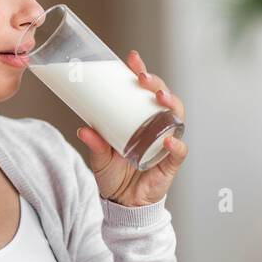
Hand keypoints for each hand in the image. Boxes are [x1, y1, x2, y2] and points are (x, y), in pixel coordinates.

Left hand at [75, 50, 188, 206]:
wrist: (122, 203)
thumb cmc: (113, 175)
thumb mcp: (99, 157)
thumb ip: (94, 143)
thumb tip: (83, 129)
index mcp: (139, 118)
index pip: (144, 90)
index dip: (141, 72)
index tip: (132, 58)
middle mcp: (156, 126)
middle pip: (163, 97)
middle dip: (156, 84)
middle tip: (143, 78)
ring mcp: (166, 142)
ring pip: (176, 117)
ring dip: (171, 104)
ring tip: (160, 97)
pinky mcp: (170, 163)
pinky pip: (179, 151)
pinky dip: (176, 145)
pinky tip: (170, 140)